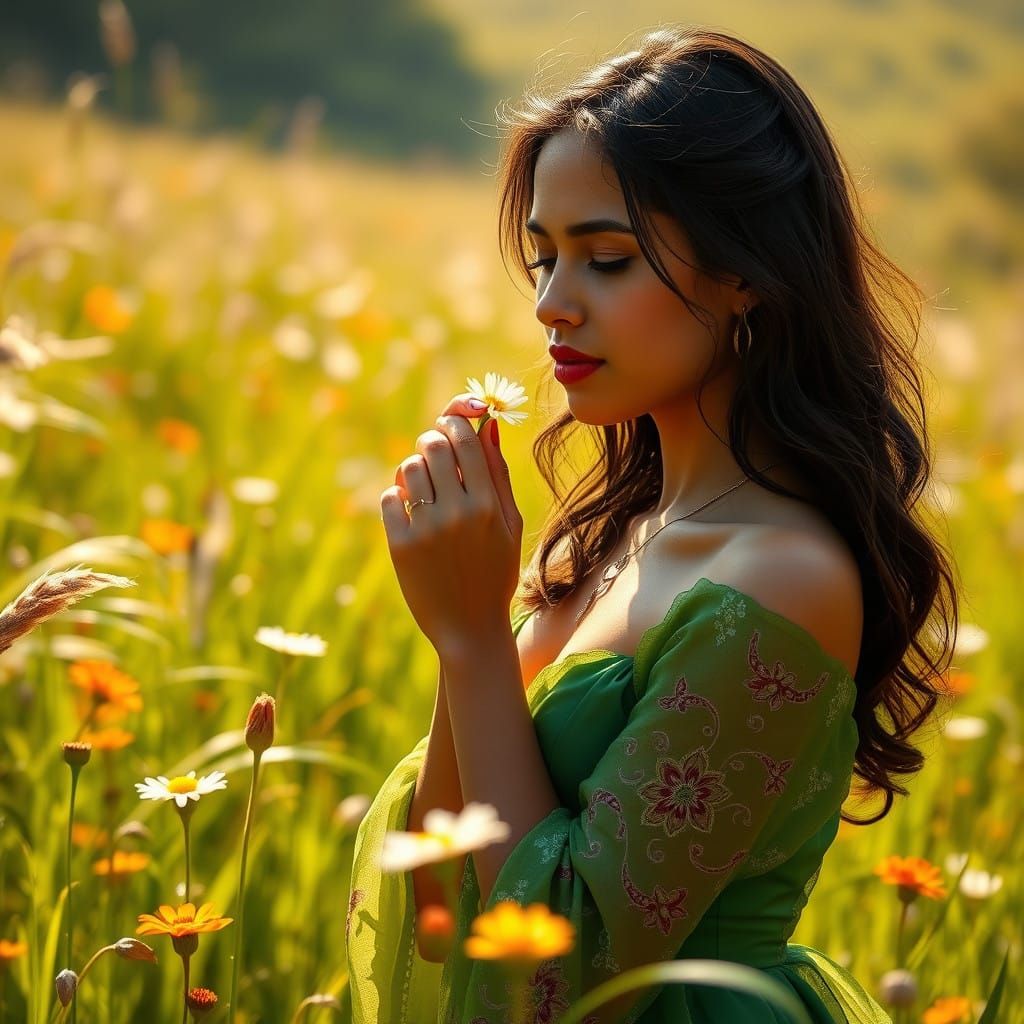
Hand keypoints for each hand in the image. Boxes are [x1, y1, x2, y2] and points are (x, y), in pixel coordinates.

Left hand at [381, 394, 523, 657]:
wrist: (470, 629)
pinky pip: (389, 497)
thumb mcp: (509, 523)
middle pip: (433, 445)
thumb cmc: (495, 572)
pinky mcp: (400, 546)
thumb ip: (498, 473)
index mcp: (489, 505)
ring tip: (423, 488)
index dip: (455, 421)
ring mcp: (427, 529)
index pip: (464, 439)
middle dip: (431, 441)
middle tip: (434, 453)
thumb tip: (487, 424)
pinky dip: (397, 498)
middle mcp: (458, 513)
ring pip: (408, 468)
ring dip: (413, 469)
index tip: (451, 425)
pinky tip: (410, 513)